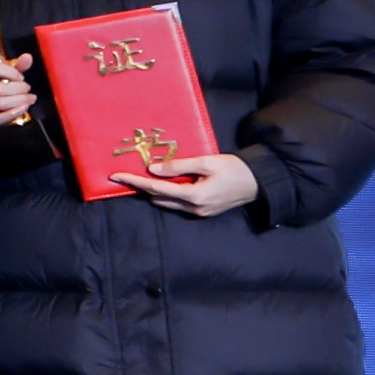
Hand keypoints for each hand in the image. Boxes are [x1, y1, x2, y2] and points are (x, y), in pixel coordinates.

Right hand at [0, 52, 35, 128]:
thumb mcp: (1, 72)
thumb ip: (16, 66)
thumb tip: (28, 57)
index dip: (11, 71)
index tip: (20, 77)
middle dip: (19, 88)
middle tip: (27, 88)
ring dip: (20, 101)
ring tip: (29, 98)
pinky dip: (14, 113)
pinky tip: (23, 107)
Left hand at [121, 150, 260, 217]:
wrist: (259, 182)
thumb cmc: (234, 168)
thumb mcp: (206, 162)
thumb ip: (178, 166)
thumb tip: (153, 169)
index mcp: (194, 196)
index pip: (156, 189)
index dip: (135, 182)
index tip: (115, 176)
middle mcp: (194, 208)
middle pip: (158, 198)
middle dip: (142, 187)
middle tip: (128, 173)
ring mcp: (199, 213)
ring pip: (167, 203)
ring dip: (155, 191)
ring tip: (146, 175)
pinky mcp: (204, 212)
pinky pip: (179, 204)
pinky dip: (169, 194)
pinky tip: (167, 182)